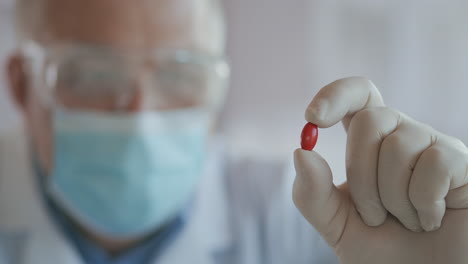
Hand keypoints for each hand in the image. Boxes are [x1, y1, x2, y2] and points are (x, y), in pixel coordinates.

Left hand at [293, 77, 467, 263]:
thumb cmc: (383, 250)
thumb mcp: (336, 225)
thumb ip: (313, 194)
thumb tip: (301, 152)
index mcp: (372, 144)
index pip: (358, 95)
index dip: (335, 96)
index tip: (312, 118)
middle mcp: (404, 136)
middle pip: (369, 120)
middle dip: (360, 176)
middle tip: (373, 216)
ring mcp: (435, 147)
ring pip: (398, 145)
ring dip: (392, 199)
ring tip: (406, 222)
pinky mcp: (463, 163)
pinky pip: (434, 164)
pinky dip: (423, 203)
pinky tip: (431, 220)